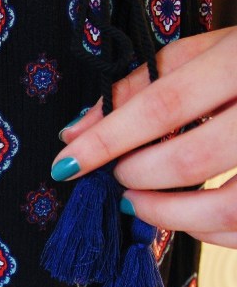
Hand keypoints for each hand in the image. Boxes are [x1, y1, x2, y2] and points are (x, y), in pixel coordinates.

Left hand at [54, 26, 236, 247]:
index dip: (107, 141)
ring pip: (226, 206)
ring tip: (138, 202)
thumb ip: (136, 87)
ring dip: (167, 214)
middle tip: (119, 176)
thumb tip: (75, 132)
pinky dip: (207, 232)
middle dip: (137, 176)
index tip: (67, 164)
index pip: (162, 106)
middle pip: (191, 160)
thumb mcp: (200, 54)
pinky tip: (186, 217)